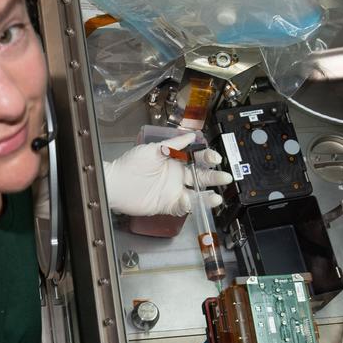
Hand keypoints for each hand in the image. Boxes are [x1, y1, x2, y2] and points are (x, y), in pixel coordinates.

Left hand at [104, 131, 234, 216]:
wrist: (117, 183)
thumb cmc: (132, 164)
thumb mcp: (154, 149)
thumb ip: (174, 144)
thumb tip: (192, 136)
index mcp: (175, 161)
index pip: (197, 160)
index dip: (207, 158)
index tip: (215, 158)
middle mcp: (177, 177)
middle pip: (201, 178)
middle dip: (214, 178)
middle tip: (226, 178)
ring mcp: (173, 191)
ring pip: (196, 195)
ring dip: (207, 196)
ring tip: (217, 197)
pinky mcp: (167, 205)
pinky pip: (182, 207)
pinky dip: (189, 205)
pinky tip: (191, 201)